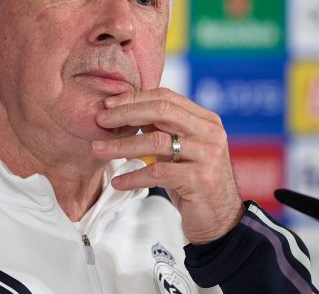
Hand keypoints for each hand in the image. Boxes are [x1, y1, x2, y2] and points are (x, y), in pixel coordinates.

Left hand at [91, 88, 244, 244]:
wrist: (220, 221)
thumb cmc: (195, 183)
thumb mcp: (180, 150)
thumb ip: (162, 130)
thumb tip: (127, 111)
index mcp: (205, 120)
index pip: (166, 97)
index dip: (135, 98)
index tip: (109, 104)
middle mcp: (210, 133)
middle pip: (161, 111)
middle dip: (126, 113)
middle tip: (100, 120)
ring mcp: (207, 155)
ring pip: (156, 142)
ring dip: (121, 145)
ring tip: (98, 149)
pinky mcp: (200, 180)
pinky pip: (157, 173)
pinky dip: (133, 176)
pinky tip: (118, 181)